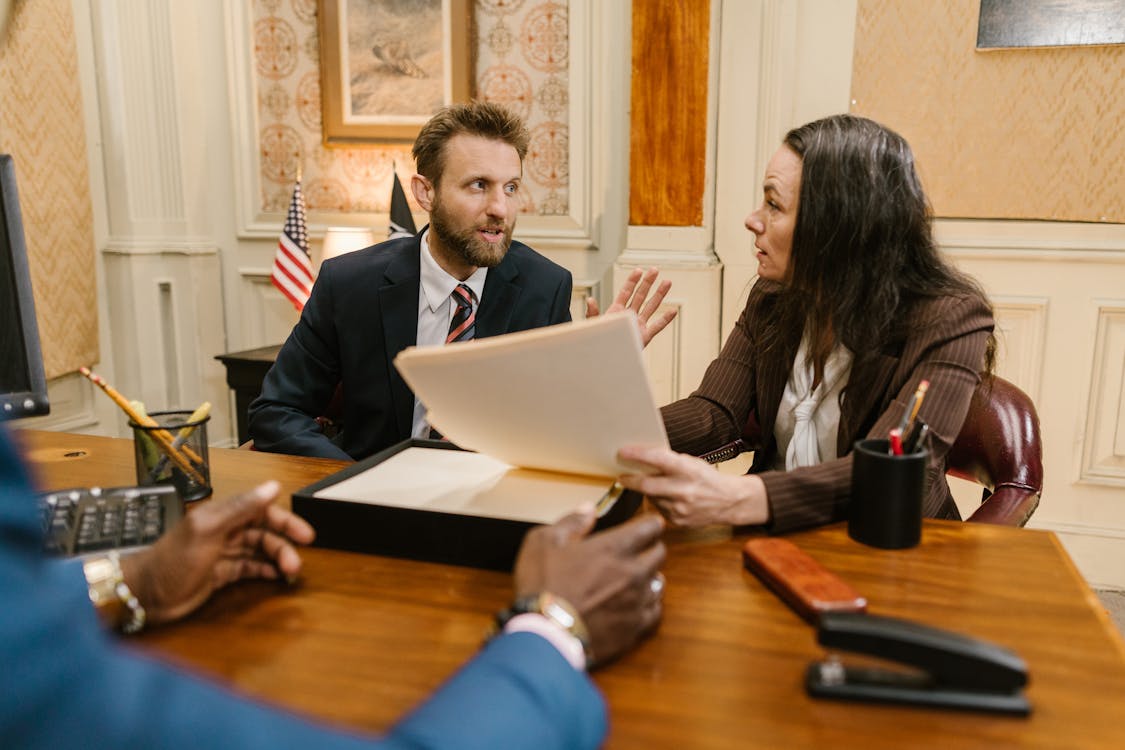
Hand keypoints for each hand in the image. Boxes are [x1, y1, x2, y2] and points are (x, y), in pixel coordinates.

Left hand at [121, 481, 314, 624]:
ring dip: (276, 560)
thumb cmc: (174, 560)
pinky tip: (276, 578)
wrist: (144, 594)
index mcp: (222, 515)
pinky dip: (265, 572)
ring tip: (289, 574)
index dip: (284, 522)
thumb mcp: (208, 530)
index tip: (306, 535)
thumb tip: (273, 486)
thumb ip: (241, 508)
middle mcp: (225, 531)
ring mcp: (224, 553)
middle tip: (298, 563)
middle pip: (264, 533)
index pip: (261, 511)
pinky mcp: (221, 574)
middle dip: (283, 545)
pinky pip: (250, 568)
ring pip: (259, 552)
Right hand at [514, 505, 665, 667]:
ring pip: (659, 583)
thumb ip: (571, 522)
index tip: (647, 523)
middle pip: (660, 553)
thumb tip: (588, 509)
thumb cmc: (542, 586)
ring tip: (637, 577)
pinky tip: (636, 604)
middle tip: (640, 548)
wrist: (545, 634)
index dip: (650, 522)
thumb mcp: (544, 541)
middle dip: (652, 546)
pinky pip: (654, 612)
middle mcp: (633, 572)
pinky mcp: (634, 628)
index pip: (650, 527)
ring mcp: (636, 602)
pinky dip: (648, 605)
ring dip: (650, 576)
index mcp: (614, 547)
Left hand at [586, 267, 676, 346]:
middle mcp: (629, 315)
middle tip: (655, 270)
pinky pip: (657, 326)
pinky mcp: (644, 336)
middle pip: (640, 295)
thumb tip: (590, 300)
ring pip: (651, 306)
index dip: (632, 281)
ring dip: (659, 295)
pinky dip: (665, 319)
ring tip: (667, 282)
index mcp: (616, 311)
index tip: (638, 271)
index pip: (626, 292)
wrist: (605, 359)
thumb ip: (593, 312)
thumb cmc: (598, 341)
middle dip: (648, 282)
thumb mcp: (594, 325)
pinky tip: (673, 311)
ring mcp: (638, 325)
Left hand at [617, 445, 769, 527]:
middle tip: (621, 477)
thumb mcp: (692, 463)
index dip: (638, 455)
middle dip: (631, 481)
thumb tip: (643, 459)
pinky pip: (659, 509)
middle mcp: (684, 490)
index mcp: (688, 470)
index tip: (623, 452)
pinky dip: (659, 503)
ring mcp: (680, 508)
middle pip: (648, 485)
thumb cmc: (708, 478)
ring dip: (649, 492)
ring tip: (659, 487)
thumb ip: (670, 462)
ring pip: (652, 498)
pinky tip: (669, 499)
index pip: (659, 459)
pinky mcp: (678, 521)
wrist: (729, 502)